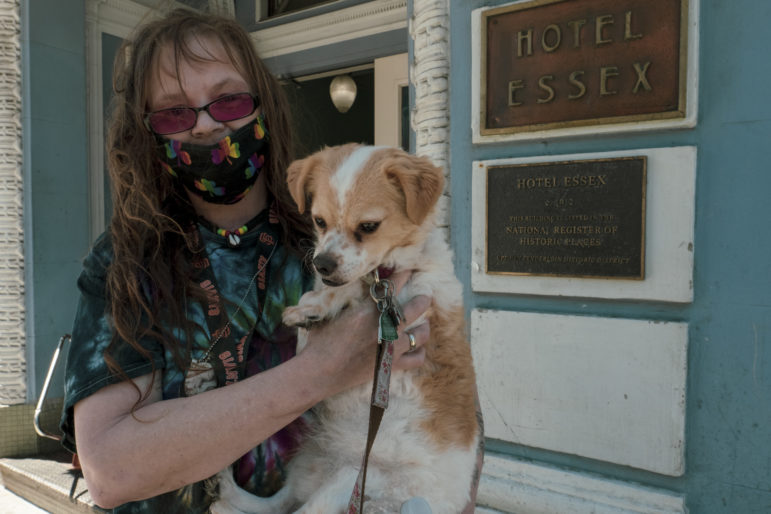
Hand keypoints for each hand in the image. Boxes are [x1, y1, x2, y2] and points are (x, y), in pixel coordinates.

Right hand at [300, 270, 429, 394]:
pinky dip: (420, 351)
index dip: (403, 275)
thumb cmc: (320, 342)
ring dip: (424, 326)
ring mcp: (391, 348)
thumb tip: (354, 286)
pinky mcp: (391, 365)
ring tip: (425, 323)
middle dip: (422, 299)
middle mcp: (384, 328)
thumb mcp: (331, 314)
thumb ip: (345, 298)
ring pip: (421, 334)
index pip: (392, 287)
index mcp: (369, 312)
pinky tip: (418, 347)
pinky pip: (417, 359)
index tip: (409, 270)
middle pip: (414, 308)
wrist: (319, 373)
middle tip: (425, 295)